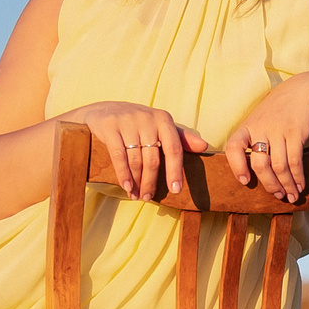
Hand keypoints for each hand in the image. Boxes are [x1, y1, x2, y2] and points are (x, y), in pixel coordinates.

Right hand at [64, 102, 209, 199]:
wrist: (104, 110)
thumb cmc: (138, 123)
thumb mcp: (160, 126)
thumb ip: (181, 138)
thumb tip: (204, 147)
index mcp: (163, 119)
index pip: (174, 149)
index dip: (175, 171)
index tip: (176, 190)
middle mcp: (146, 118)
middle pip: (153, 159)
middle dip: (151, 182)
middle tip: (149, 198)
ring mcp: (127, 122)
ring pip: (136, 160)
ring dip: (137, 182)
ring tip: (137, 196)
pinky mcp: (109, 127)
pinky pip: (118, 156)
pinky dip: (123, 174)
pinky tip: (126, 187)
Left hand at [222, 73, 308, 202]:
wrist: (304, 90)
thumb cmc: (280, 110)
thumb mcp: (260, 119)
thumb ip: (255, 140)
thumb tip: (254, 172)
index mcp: (247, 126)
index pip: (233, 147)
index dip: (236, 166)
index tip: (244, 181)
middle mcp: (260, 128)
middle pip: (259, 164)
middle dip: (269, 185)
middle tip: (277, 195)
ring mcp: (278, 130)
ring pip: (278, 166)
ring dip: (286, 185)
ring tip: (291, 195)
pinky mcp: (296, 132)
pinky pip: (294, 161)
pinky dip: (297, 177)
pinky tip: (300, 185)